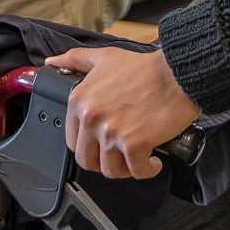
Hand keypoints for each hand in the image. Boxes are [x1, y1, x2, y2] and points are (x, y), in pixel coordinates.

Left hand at [44, 46, 200, 180]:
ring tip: (137, 156)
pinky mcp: (134, 144)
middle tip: (121, 154)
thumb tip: (53, 63)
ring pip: (110, 170)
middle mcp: (91, 118)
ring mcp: (111, 132)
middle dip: (105, 161)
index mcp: (80, 101)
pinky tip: (153, 161)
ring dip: (126, 168)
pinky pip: (137, 172)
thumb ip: (75, 60)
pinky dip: (147, 170)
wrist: (176, 73)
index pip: (72, 141)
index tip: (104, 143)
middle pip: (88, 160)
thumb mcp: (104, 58)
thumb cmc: (145, 68)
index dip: (90, 145)